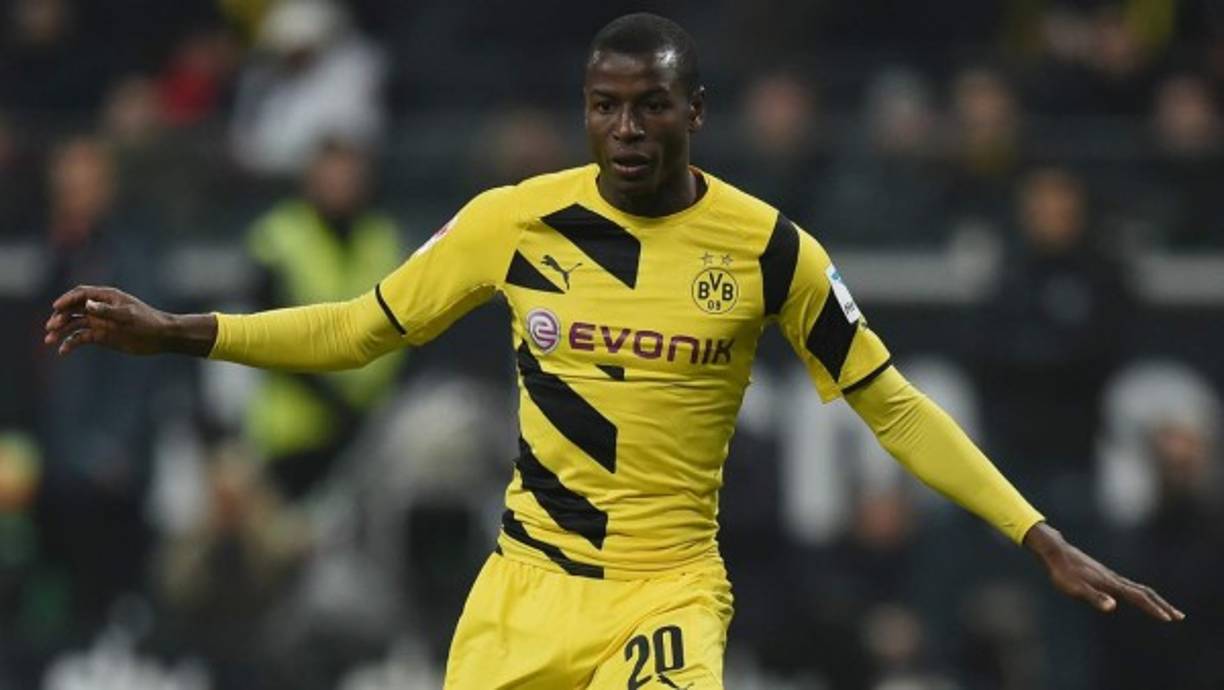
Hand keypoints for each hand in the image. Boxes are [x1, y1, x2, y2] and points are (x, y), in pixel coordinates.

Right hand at [44, 285, 214, 356]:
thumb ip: (108, 311)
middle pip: (73, 309)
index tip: (56, 308)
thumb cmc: (148, 322)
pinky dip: (71, 343)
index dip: (66, 299)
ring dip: (60, 330)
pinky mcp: (101, 336)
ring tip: (49, 340)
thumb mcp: (128, 316)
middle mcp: (100, 308)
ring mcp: (99, 322)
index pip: (81, 294)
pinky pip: (81, 338)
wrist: (161, 337)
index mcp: (107, 297)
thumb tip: (88, 305)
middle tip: (51, 327)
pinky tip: (63, 351)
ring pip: (74, 324)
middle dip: (60, 316)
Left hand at [1024, 522, 1184, 621]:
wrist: (1055, 551)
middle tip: (1179, 616)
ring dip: (1153, 599)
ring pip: (1138, 588)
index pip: (1138, 597)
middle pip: (1144, 592)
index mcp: (1111, 583)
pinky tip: (1137, 597)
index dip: (1153, 608)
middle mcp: (1114, 579)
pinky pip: (1129, 586)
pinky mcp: (1104, 575)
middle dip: (1162, 605)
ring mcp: (1110, 576)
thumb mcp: (1075, 589)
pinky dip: (1140, 594)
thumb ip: (1094, 597)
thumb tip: (1113, 607)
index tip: (1169, 619)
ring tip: (1163, 610)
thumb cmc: (1062, 572)